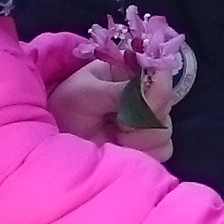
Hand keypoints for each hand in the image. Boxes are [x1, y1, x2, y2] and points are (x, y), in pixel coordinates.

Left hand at [48, 60, 171, 161]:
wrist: (57, 137)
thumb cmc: (66, 106)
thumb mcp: (86, 92)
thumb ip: (118, 91)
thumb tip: (147, 90)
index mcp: (131, 71)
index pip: (160, 72)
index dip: (157, 89)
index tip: (141, 103)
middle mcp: (144, 93)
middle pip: (166, 104)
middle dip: (142, 118)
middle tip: (117, 122)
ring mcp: (148, 119)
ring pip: (164, 129)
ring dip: (139, 137)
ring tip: (114, 135)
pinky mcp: (148, 143)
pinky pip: (163, 149)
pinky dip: (144, 152)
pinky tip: (122, 148)